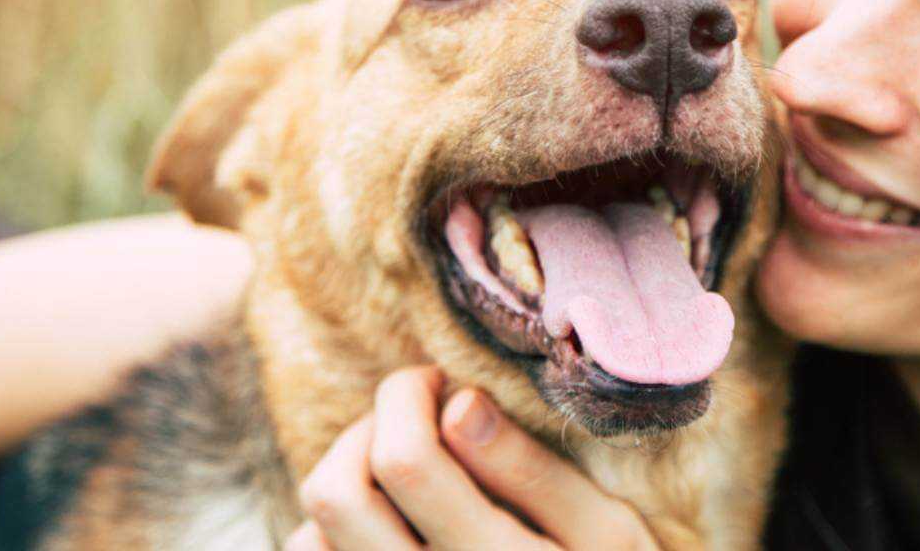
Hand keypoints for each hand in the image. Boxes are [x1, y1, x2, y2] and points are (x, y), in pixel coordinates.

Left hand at [284, 366, 660, 550]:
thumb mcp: (609, 535)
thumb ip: (534, 473)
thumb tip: (459, 404)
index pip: (404, 461)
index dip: (408, 397)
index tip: (441, 385)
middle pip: (334, 494)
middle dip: (366, 430)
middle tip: (418, 420)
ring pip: (310, 537)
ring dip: (348, 486)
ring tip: (405, 475)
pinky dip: (336, 535)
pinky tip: (392, 526)